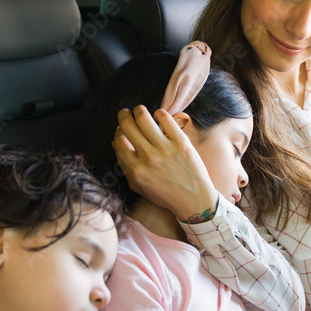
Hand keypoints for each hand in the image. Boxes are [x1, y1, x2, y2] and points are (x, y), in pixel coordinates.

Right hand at [112, 106, 218, 220]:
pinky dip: (159, 113)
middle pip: (127, 125)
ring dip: (138, 110)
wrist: (194, 200)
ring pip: (143, 117)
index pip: (118, 141)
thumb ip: (124, 167)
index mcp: (136, 170)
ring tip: (139, 110)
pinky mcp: (181, 142)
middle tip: (125, 113)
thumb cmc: (165, 195)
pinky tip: (158, 117)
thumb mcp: (139, 186)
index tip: (121, 130)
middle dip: (123, 115)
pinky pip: (165, 118)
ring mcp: (165, 149)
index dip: (118, 132)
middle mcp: (148, 158)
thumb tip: (116, 143)